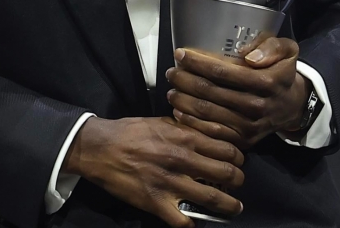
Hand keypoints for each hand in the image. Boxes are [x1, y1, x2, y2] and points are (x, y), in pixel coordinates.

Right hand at [63, 116, 243, 226]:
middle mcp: (182, 160)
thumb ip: (184, 128)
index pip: (226, 148)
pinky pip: (185, 222)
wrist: (101, 148)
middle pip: (227, 173)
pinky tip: (196, 220)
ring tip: (234, 207)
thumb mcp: (160, 122)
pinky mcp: (157, 204)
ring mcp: (171, 184)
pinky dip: (195, 223)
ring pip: (213, 199)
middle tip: (238, 183)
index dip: (237, 156)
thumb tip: (205, 133)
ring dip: (229, 206)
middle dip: (238, 180)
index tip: (238, 160)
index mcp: (183, 137)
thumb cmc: (130, 132)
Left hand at [165, 38, 308, 150]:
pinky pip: (212, 133)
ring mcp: (249, 126)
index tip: (180, 53)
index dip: (198, 62)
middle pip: (210, 92)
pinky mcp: (243, 140)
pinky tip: (179, 112)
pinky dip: (192, 123)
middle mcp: (256, 106)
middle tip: (171, 72)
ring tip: (171, 90)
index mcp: (266, 82)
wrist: (292, 105)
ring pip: (207, 114)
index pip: (223, 72)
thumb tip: (248, 56)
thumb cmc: (282, 71)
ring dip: (184, 101)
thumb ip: (271, 47)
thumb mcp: (287, 50)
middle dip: (185, 80)